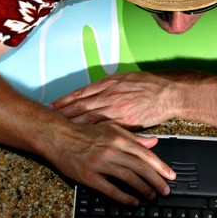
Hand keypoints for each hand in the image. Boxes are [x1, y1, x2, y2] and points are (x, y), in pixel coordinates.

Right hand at [48, 122, 176, 204]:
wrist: (58, 137)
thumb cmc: (84, 133)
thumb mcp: (111, 130)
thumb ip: (133, 137)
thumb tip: (153, 142)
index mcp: (118, 138)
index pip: (145, 154)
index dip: (160, 166)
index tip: (170, 176)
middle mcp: (111, 150)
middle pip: (140, 167)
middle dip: (156, 181)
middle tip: (166, 190)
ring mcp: (100, 164)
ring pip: (129, 178)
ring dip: (143, 189)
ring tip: (152, 197)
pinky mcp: (89, 176)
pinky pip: (110, 189)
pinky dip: (124, 197)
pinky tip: (133, 202)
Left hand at [51, 72, 190, 127]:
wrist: (169, 94)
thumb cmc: (150, 85)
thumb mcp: (126, 79)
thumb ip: (110, 85)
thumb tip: (95, 90)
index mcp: (108, 84)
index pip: (81, 93)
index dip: (64, 100)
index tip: (52, 105)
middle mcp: (109, 95)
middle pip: (80, 105)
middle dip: (62, 113)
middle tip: (48, 119)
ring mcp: (116, 109)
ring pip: (88, 117)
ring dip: (73, 123)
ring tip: (59, 129)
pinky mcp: (125, 122)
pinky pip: (104, 129)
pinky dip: (91, 133)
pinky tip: (83, 138)